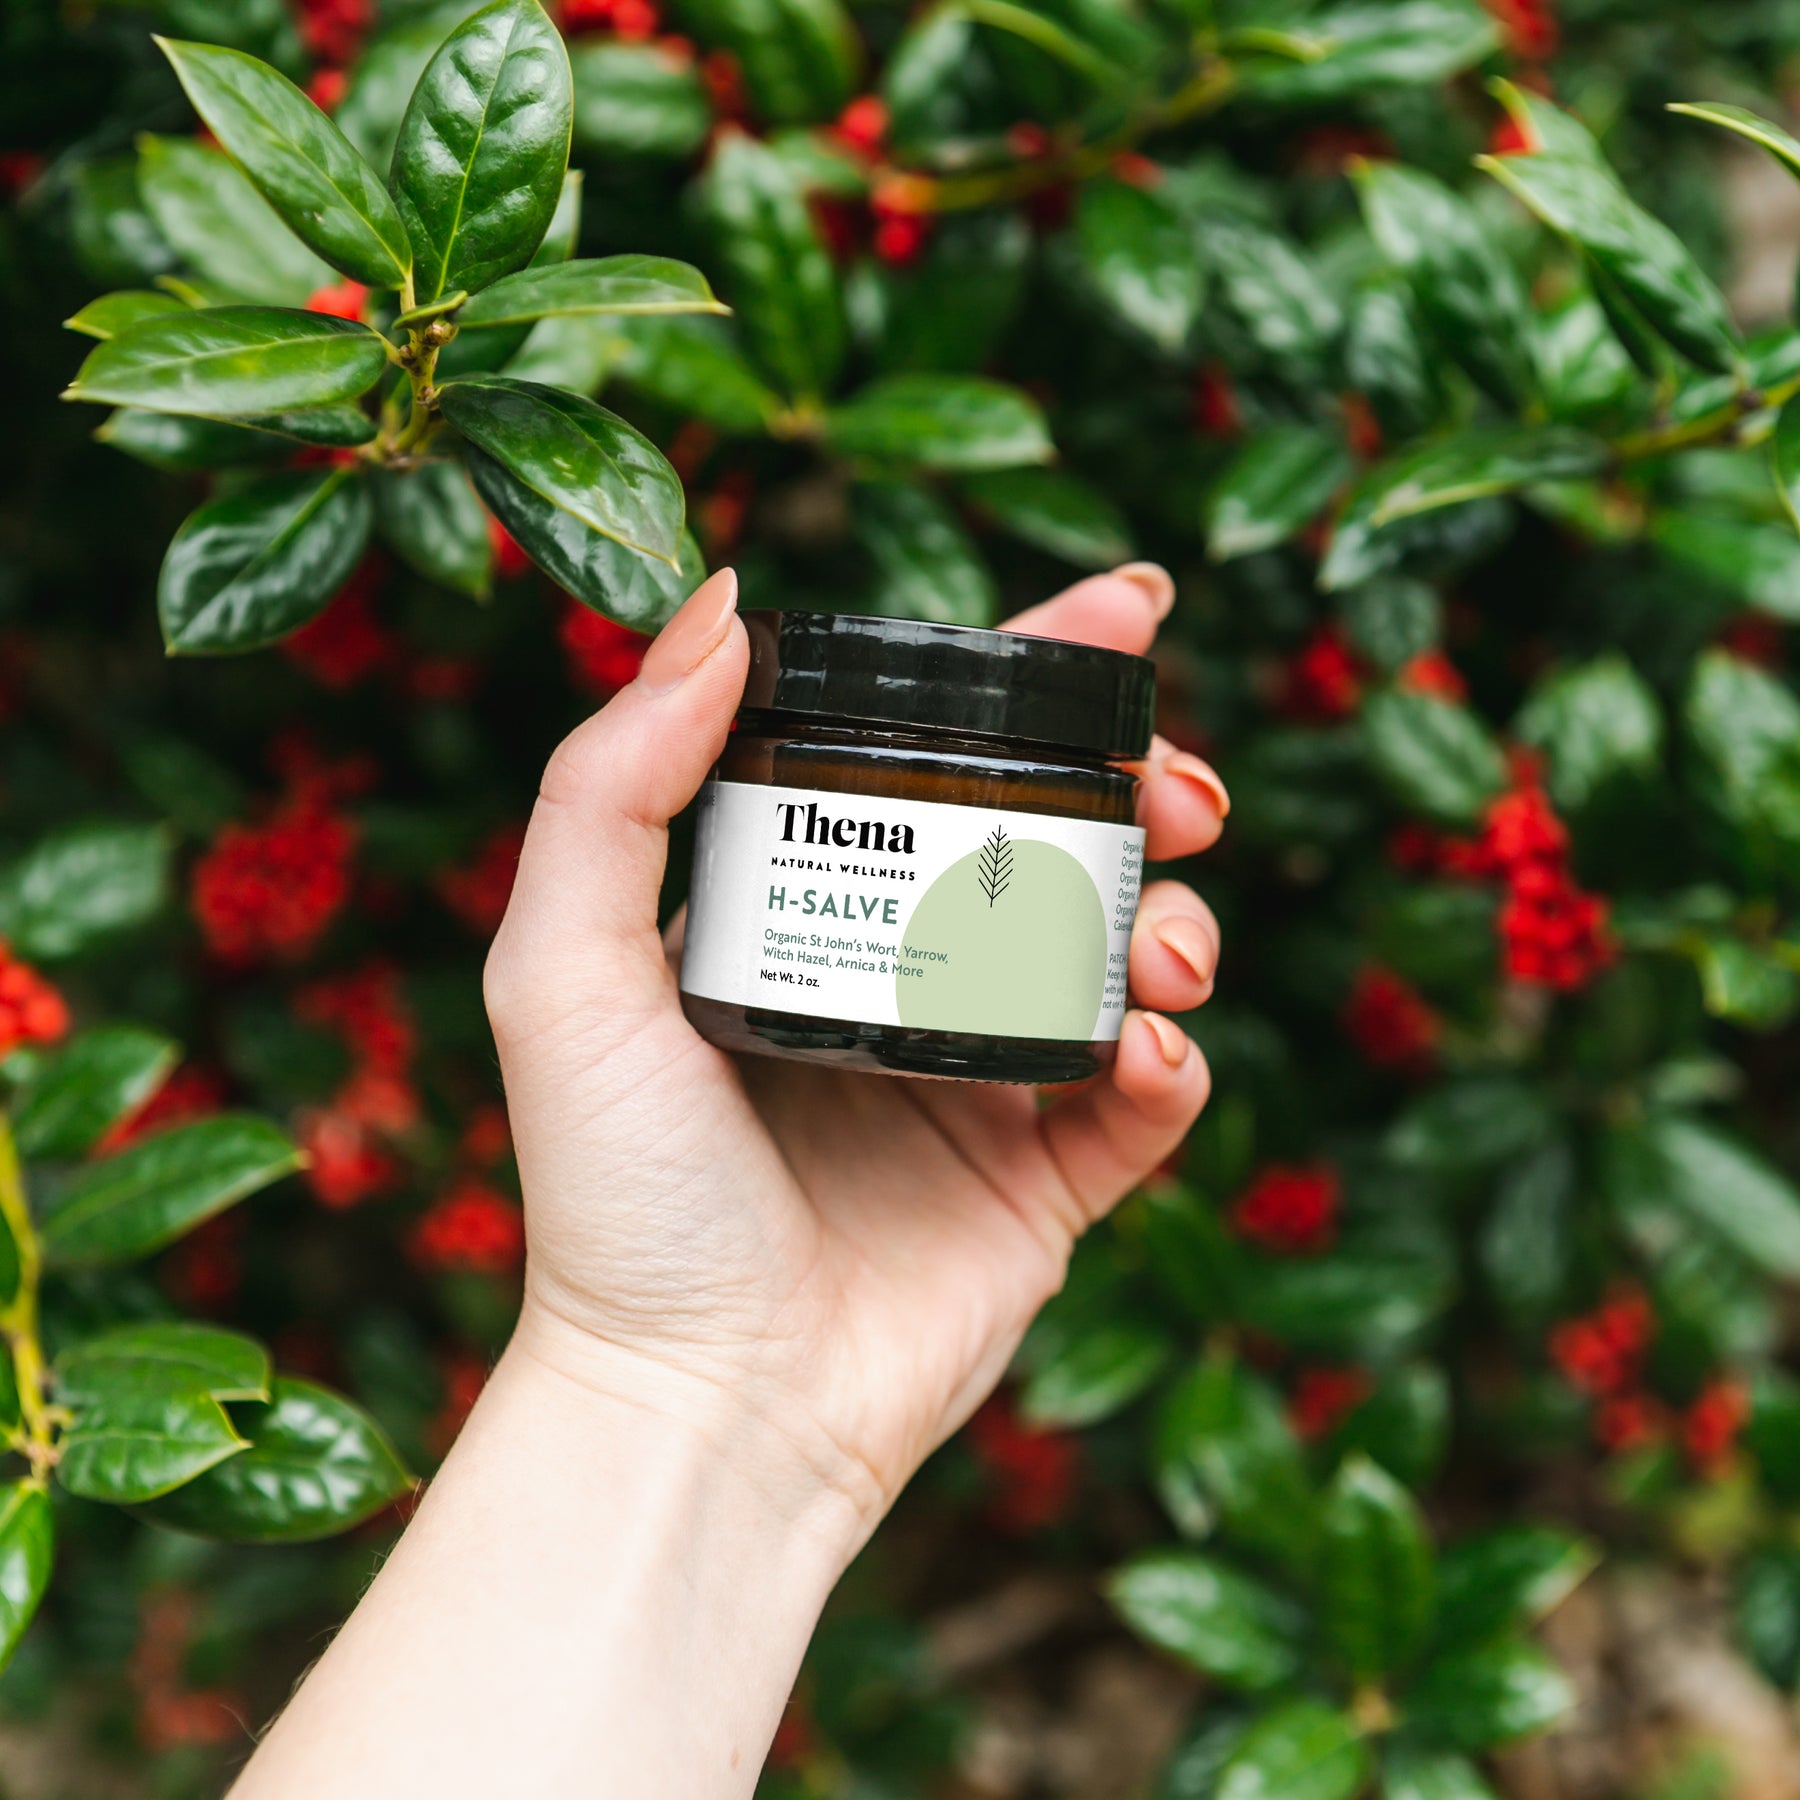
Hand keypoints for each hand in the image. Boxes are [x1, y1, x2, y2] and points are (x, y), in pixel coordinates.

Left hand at [485, 564, 1225, 1547]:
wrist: (701, 1407)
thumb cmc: (617, 1196)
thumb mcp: (564, 965)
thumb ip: (614, 779)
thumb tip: (722, 604)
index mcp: (802, 911)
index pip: (925, 755)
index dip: (1029, 674)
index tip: (1122, 609)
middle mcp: (897, 978)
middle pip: (1054, 839)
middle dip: (1143, 787)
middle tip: (1179, 787)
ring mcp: (981, 1080)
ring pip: (1120, 951)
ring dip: (1174, 917)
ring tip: (1163, 941)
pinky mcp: (1046, 1184)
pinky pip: (1145, 1094)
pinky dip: (1170, 1056)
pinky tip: (1142, 1048)